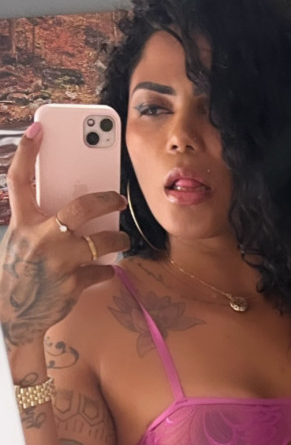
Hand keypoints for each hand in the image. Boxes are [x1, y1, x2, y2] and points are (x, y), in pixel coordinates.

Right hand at [0, 121, 129, 349]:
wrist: (15, 315)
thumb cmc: (20, 273)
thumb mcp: (19, 241)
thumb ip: (39, 222)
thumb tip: (73, 211)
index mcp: (23, 224)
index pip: (20, 180)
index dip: (27, 152)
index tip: (38, 129)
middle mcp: (40, 239)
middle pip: (80, 208)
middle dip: (105, 199)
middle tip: (119, 198)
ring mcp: (59, 263)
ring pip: (100, 242)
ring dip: (117, 239)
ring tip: (121, 238)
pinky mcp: (73, 285)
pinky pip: (101, 271)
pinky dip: (106, 270)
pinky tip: (107, 268)